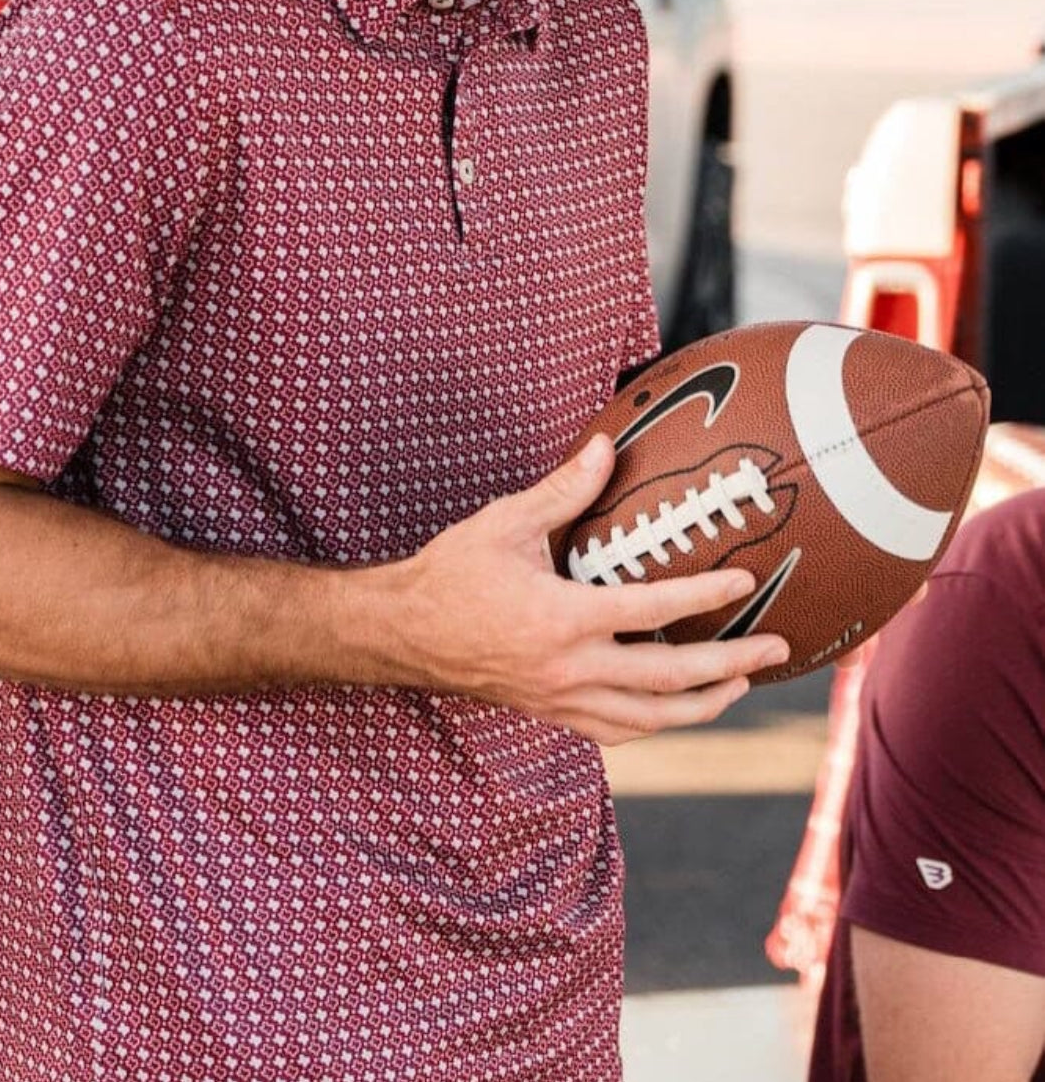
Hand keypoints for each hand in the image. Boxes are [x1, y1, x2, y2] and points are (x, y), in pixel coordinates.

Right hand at [390, 434, 790, 745]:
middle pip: (670, 680)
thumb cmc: (452, 573)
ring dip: (702, 706)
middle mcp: (570, 668)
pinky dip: (653, 723)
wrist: (405, 632)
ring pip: (649, 718)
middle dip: (731, 665)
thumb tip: (604, 450)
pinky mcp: (550, 711)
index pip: (655, 612)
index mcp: (563, 618)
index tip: (746, 581)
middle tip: (776, 650)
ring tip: (739, 686)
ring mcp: (561, 698)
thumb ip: (564, 491)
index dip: (707, 595)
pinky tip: (670, 709)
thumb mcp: (507, 522)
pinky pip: (615, 731)